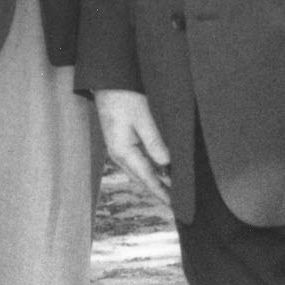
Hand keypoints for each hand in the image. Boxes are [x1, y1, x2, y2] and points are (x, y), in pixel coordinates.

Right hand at [93, 90, 170, 206]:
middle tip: (177, 200)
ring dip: (155, 179)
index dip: (162, 192)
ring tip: (172, 188)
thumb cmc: (123, 96)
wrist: (106, 80)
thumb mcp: (142, 117)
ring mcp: (118, 147)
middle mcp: (118, 154)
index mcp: (122, 151)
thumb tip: (166, 164)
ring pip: (139, 170)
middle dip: (159, 190)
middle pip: (142, 178)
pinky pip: (138, 160)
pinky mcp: (121, 140)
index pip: (146, 178)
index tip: (174, 204)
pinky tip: (161, 168)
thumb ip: (154, 142)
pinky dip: (150, 167)